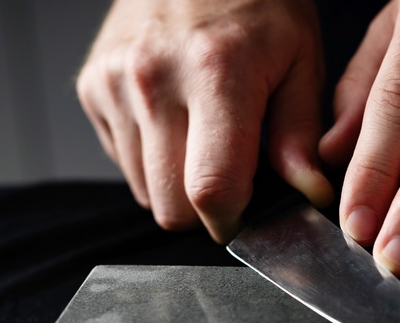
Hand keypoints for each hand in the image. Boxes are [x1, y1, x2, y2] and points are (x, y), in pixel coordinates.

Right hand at [77, 0, 332, 242]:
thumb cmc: (257, 2)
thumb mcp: (300, 60)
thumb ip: (300, 133)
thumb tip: (308, 193)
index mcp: (217, 74)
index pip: (212, 190)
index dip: (233, 223)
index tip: (248, 220)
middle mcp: (154, 80)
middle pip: (171, 207)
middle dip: (205, 212)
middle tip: (232, 180)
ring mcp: (115, 83)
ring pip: (145, 191)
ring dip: (177, 185)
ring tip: (205, 140)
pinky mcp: (92, 86)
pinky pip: (122, 161)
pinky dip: (152, 159)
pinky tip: (176, 123)